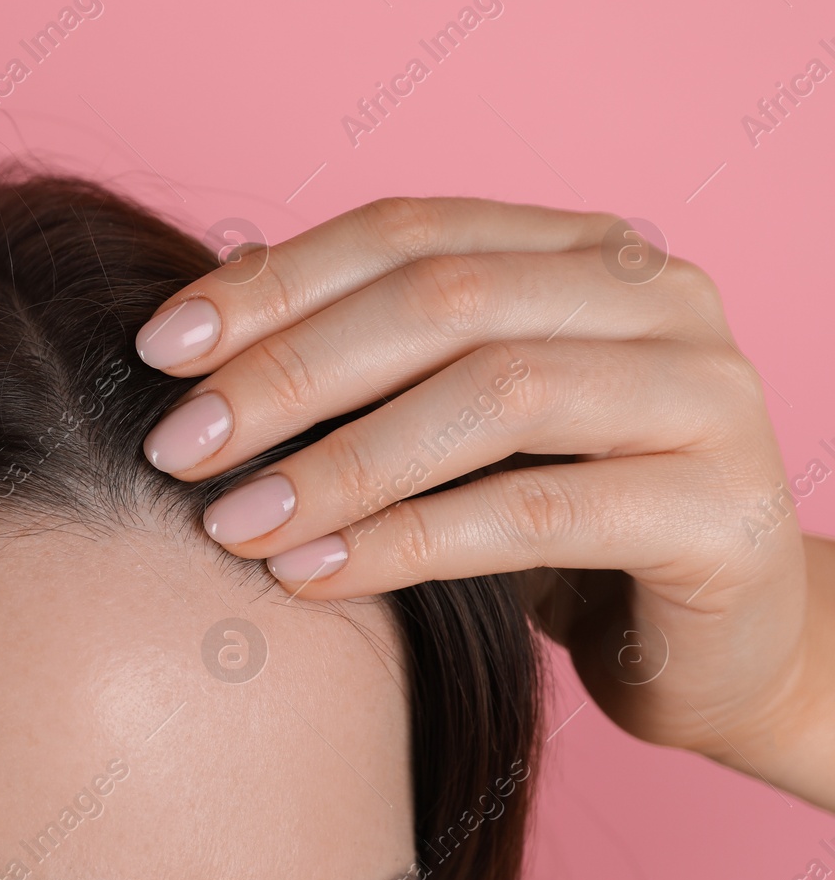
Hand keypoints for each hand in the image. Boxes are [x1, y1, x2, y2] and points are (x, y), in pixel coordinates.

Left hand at [133, 197, 834, 810]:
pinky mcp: (721, 512)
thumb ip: (368, 360)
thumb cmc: (557, 523)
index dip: (274, 282)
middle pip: (440, 300)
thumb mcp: (455, 424)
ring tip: (231, 525)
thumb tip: (199, 324)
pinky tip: (312, 575)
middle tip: (178, 446)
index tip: (160, 348)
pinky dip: (406, 542)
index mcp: (583, 253)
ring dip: (337, 464)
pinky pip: (533, 513)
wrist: (711, 647)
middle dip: (286, 373)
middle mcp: (657, 298)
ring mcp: (704, 395)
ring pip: (490, 397)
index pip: (408, 232)